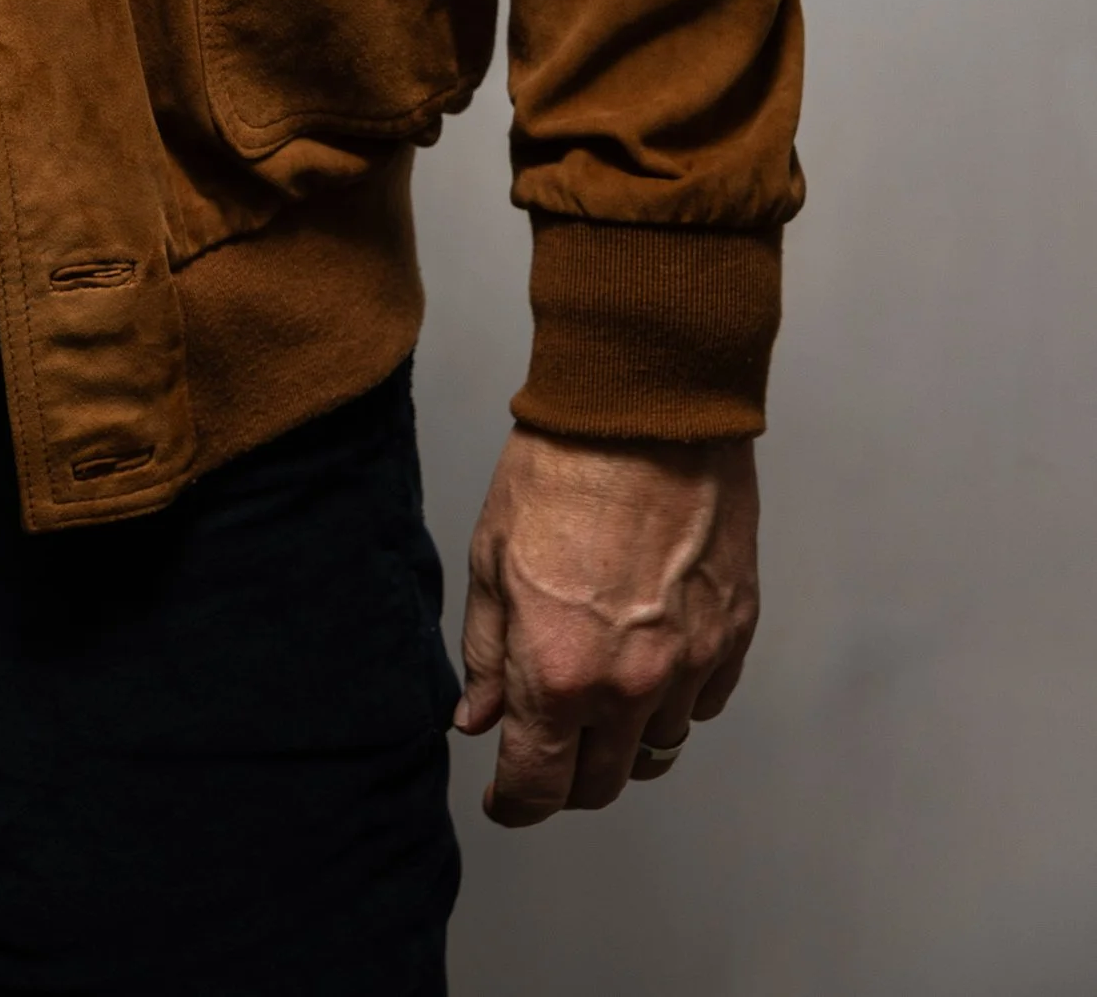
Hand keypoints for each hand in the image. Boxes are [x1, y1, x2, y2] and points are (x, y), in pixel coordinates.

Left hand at [455, 424, 758, 824]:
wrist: (646, 411)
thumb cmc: (561, 470)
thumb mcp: (491, 558)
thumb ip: (486, 652)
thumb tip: (479, 717)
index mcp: (557, 673)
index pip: (537, 788)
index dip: (514, 803)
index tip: (504, 796)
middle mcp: (631, 688)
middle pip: (602, 785)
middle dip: (568, 780)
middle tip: (547, 749)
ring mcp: (691, 665)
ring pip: (658, 749)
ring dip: (625, 740)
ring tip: (599, 697)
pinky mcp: (733, 636)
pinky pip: (705, 704)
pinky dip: (677, 700)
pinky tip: (651, 662)